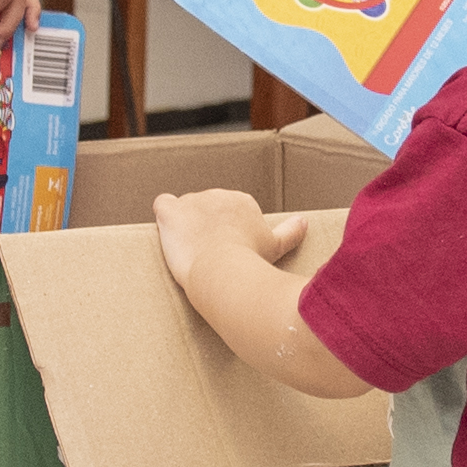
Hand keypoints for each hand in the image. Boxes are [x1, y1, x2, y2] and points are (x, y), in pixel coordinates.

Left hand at [150, 187, 304, 292]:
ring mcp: (192, 202)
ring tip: (188, 253)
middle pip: (205, 209)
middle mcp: (217, 194)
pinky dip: (163, 218)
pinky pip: (162, 205)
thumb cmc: (251, 262)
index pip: (228, 211)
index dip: (225, 231)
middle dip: (204, 228)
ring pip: (184, 210)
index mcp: (242, 201)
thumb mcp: (277, 246)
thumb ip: (291, 231)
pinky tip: (166, 234)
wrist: (223, 271)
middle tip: (208, 255)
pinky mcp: (171, 212)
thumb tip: (305, 222)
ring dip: (184, 227)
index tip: (226, 249)